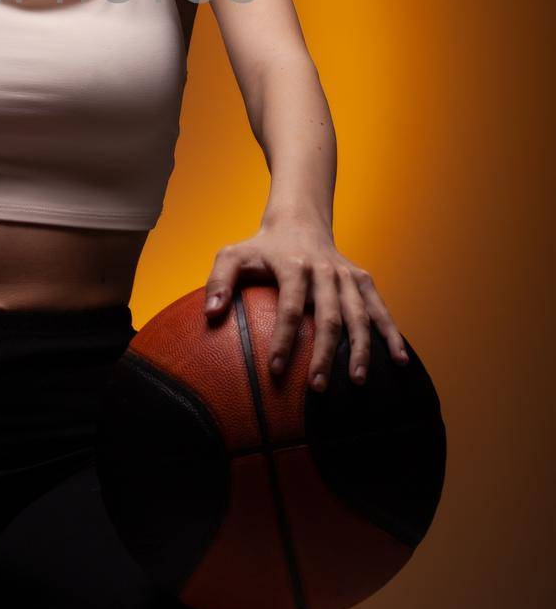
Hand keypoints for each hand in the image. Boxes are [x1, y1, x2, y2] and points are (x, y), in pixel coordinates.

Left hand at [203, 220, 409, 389]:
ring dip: (361, 348)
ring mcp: (346, 276)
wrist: (300, 221)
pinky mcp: (362, 280)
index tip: (275, 370)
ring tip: (357, 381)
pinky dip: (391, 333)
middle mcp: (324, 271)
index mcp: (293, 267)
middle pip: (327, 316)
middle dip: (324, 353)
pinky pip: (379, 309)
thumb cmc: (262, 247)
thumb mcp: (232, 254)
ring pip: (358, 315)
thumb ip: (219, 281)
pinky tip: (399, 359)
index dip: (283, 338)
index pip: (289, 306)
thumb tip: (210, 313)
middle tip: (316, 387)